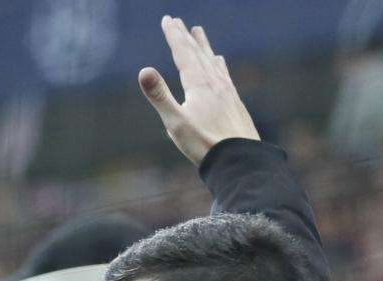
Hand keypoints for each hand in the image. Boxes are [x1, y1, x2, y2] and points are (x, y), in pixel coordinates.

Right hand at [140, 16, 257, 166]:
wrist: (239, 159)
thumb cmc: (204, 144)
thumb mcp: (175, 122)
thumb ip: (159, 96)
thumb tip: (143, 70)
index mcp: (198, 85)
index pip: (184, 54)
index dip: (174, 36)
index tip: (167, 20)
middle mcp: (214, 83)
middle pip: (197, 54)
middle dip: (185, 37)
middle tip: (177, 21)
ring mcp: (226, 91)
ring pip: (212, 61)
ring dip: (203, 45)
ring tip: (198, 32)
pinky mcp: (233, 101)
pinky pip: (224, 74)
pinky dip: (218, 63)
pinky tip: (219, 61)